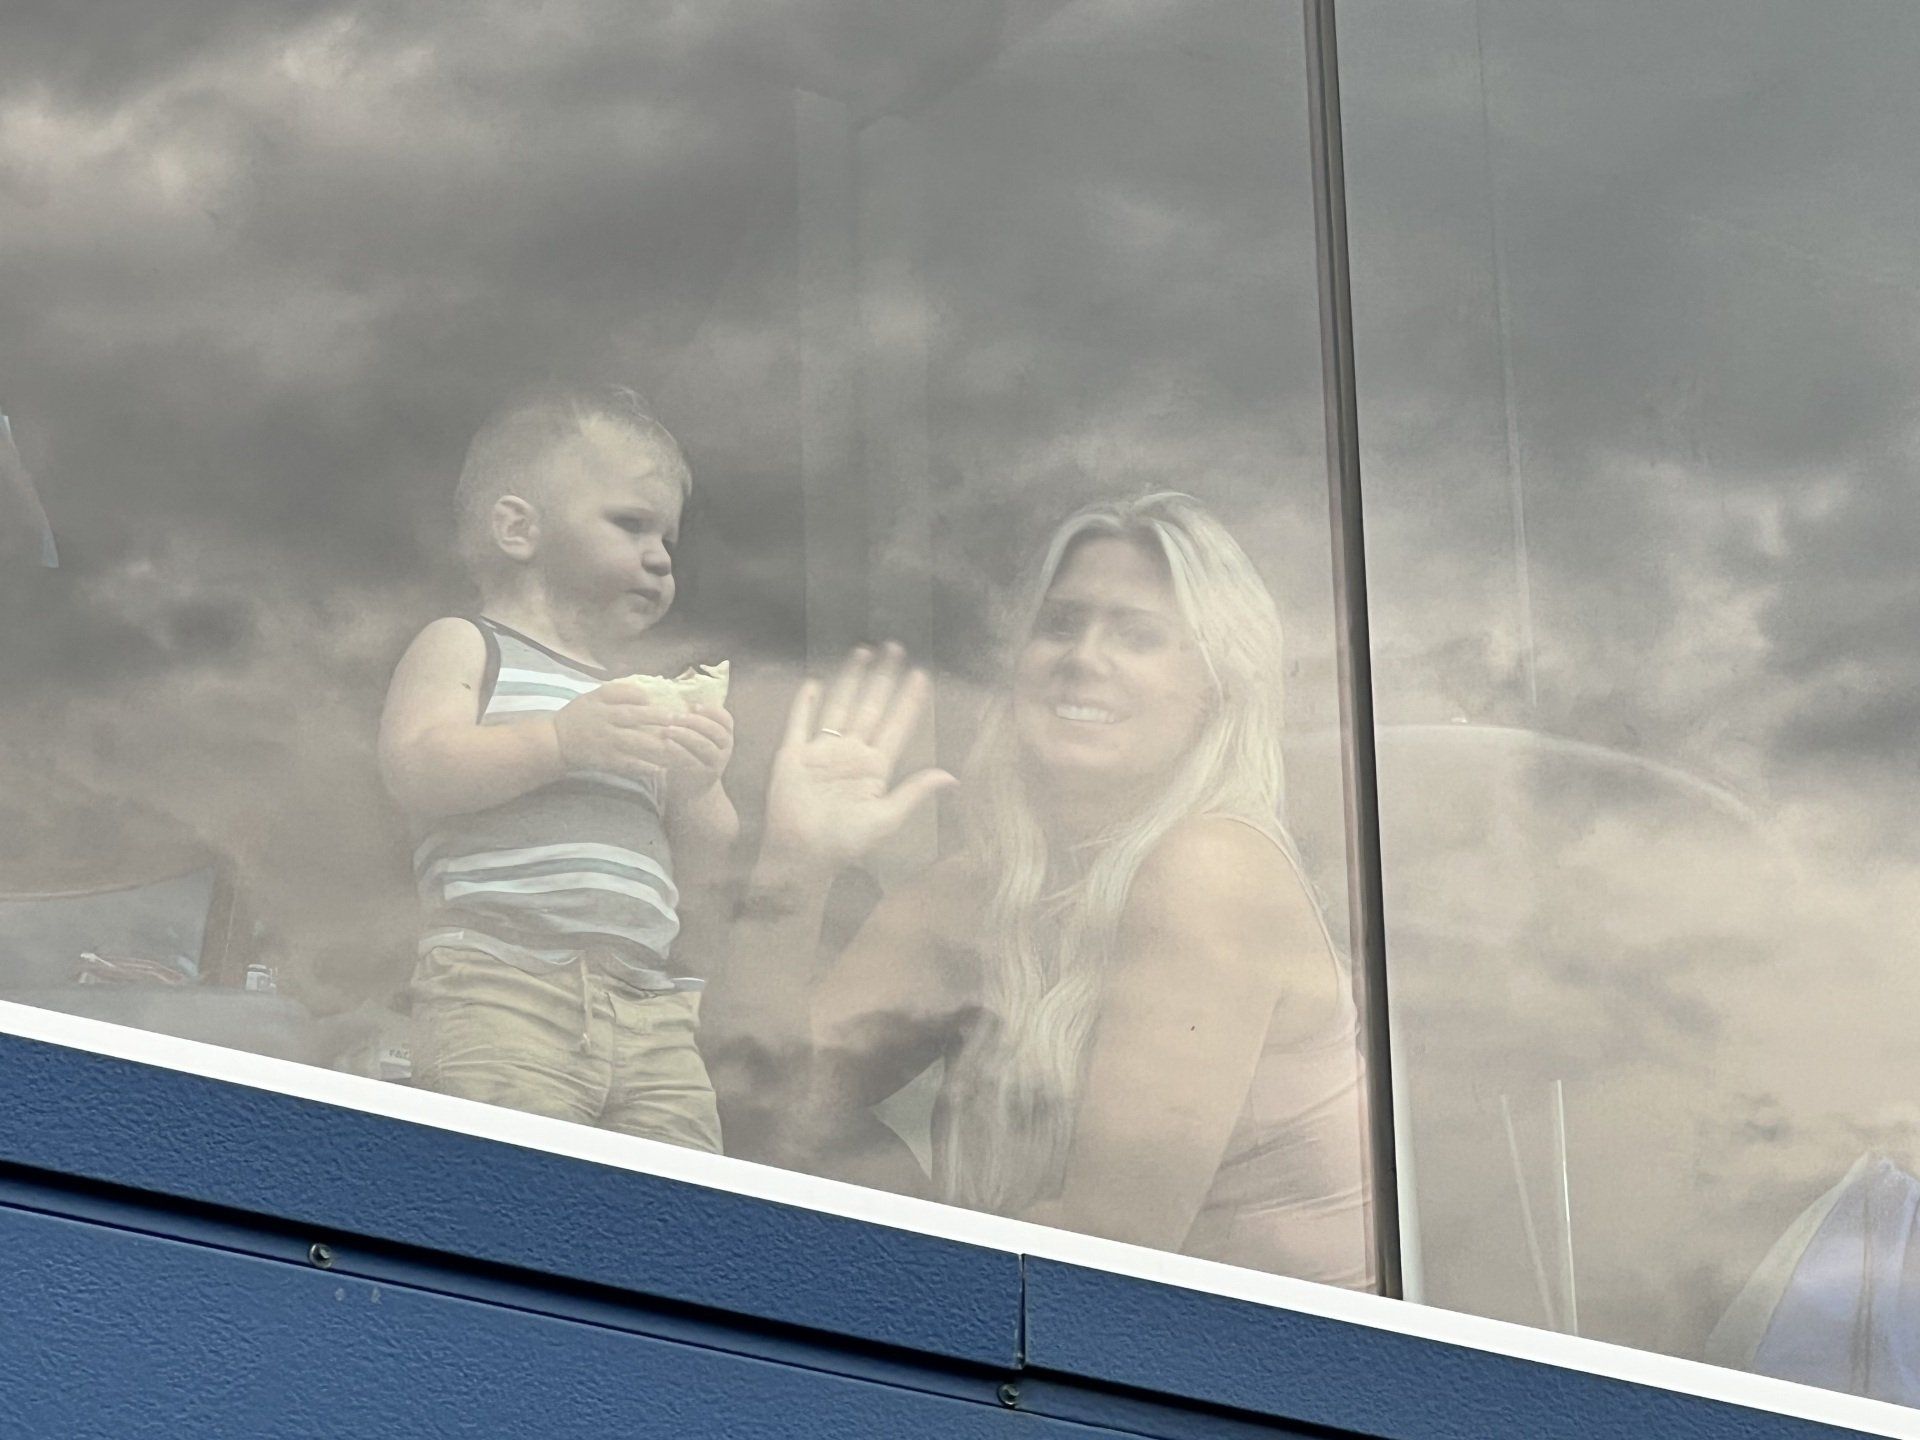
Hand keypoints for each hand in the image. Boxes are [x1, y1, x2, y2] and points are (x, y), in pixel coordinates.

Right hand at [551, 684, 681, 781]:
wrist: (556, 741)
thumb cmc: (580, 716)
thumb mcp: (593, 697)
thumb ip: (618, 692)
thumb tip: (646, 694)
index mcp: (601, 703)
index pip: (624, 696)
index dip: (643, 698)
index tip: (663, 702)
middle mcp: (604, 721)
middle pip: (632, 717)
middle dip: (657, 718)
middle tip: (678, 720)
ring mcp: (605, 742)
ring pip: (633, 742)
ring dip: (656, 745)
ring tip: (677, 746)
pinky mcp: (605, 761)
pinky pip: (627, 764)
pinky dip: (644, 767)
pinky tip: (660, 769)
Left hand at [660, 704, 733, 804]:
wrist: (694, 790)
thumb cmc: (693, 756)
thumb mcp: (701, 739)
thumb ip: (697, 723)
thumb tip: (678, 696)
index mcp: (726, 736)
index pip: (726, 719)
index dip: (711, 711)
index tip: (693, 706)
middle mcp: (726, 749)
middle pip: (715, 731)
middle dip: (695, 721)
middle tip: (674, 716)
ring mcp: (716, 763)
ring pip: (704, 745)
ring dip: (685, 735)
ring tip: (667, 729)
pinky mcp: (702, 775)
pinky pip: (691, 760)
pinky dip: (678, 750)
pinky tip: (666, 743)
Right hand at [762, 643, 955, 872]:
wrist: (801, 855)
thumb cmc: (844, 844)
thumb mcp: (886, 819)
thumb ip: (914, 793)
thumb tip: (951, 777)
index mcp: (875, 768)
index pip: (897, 725)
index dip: (909, 700)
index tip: (921, 675)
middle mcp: (851, 754)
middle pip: (871, 706)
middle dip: (884, 677)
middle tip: (895, 647)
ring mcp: (822, 752)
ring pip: (839, 705)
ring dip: (851, 679)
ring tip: (863, 652)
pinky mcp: (794, 756)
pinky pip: (800, 723)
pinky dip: (805, 703)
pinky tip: (814, 683)